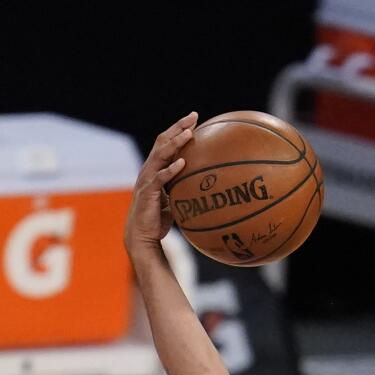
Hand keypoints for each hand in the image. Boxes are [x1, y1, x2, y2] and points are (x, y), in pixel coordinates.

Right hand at [123, 112, 197, 252]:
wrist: (143, 235)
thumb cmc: (160, 218)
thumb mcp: (176, 199)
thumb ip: (185, 187)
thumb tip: (208, 183)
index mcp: (156, 168)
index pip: (167, 143)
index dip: (179, 129)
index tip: (194, 119)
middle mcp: (149, 169)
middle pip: (162, 142)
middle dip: (177, 127)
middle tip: (193, 116)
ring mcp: (147, 179)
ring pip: (160, 155)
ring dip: (175, 143)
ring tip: (189, 134)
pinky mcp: (148, 192)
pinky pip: (160, 178)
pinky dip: (171, 169)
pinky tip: (182, 163)